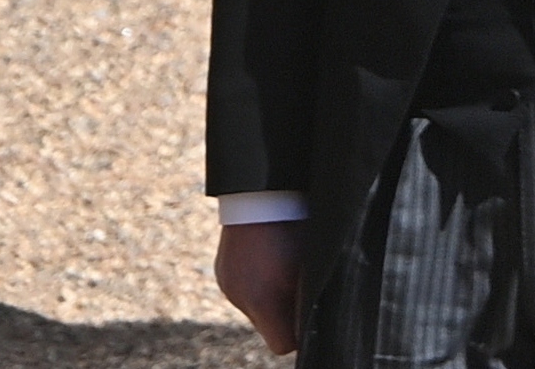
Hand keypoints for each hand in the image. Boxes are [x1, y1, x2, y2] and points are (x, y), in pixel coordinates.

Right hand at [216, 218, 303, 355]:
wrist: (261, 190)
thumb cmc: (295, 224)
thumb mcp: (311, 264)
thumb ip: (309, 298)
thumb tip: (312, 320)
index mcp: (264, 300)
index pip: (283, 344)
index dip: (298, 333)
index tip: (308, 315)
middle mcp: (241, 297)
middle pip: (269, 327)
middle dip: (283, 313)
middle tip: (298, 283)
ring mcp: (228, 285)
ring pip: (255, 310)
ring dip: (270, 298)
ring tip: (282, 266)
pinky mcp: (222, 273)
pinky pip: (243, 291)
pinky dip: (256, 284)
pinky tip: (267, 261)